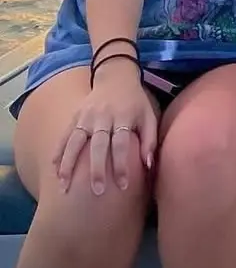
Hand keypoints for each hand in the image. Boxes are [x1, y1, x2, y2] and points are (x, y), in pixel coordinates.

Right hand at [55, 62, 156, 193]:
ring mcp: (86, 116)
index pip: (122, 144)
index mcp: (124, 116)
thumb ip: (150, 139)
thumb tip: (148, 165)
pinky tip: (53, 169)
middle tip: (96, 191)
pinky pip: (64, 135)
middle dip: (96, 169)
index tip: (123, 186)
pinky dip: (58, 151)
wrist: (116, 76)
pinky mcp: (75, 115)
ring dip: (69, 164)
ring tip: (64, 186)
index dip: (121, 165)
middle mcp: (104, 116)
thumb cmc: (135, 101)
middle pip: (98, 145)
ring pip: (75, 141)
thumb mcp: (148, 115)